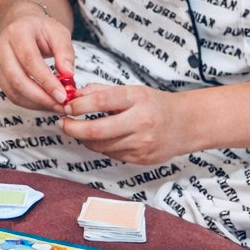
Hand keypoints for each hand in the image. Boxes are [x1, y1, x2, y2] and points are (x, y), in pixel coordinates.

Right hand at [0, 6, 75, 111]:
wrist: (22, 25)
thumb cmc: (40, 29)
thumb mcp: (59, 32)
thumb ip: (65, 52)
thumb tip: (68, 75)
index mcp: (17, 32)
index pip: (30, 60)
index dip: (46, 80)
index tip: (61, 94)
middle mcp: (2, 46)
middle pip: (17, 78)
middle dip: (40, 96)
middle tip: (59, 104)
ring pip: (13, 90)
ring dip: (35, 103)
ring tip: (54, 105)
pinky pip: (11, 94)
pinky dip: (28, 103)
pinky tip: (44, 103)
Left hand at [59, 83, 187, 165]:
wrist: (186, 124)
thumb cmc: (156, 105)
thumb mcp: (132, 90)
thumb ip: (102, 91)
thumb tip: (74, 95)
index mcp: (137, 99)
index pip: (100, 101)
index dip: (78, 105)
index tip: (66, 106)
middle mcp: (140, 122)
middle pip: (97, 130)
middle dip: (73, 128)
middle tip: (63, 123)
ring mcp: (142, 143)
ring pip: (101, 146)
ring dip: (85, 139)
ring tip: (80, 130)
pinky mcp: (142, 159)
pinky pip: (112, 155)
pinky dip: (102, 147)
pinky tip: (104, 139)